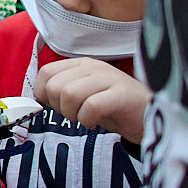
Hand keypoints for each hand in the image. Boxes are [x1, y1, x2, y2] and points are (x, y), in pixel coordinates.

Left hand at [34, 56, 150, 141]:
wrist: (148, 116)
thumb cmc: (114, 108)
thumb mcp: (84, 96)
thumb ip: (62, 92)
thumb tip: (39, 97)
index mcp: (82, 65)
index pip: (46, 72)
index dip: (43, 93)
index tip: (56, 106)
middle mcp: (94, 67)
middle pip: (55, 85)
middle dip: (58, 106)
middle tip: (74, 114)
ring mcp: (108, 79)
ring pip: (69, 94)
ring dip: (72, 114)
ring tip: (85, 118)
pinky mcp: (121, 95)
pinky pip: (91, 107)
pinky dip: (87, 120)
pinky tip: (95, 123)